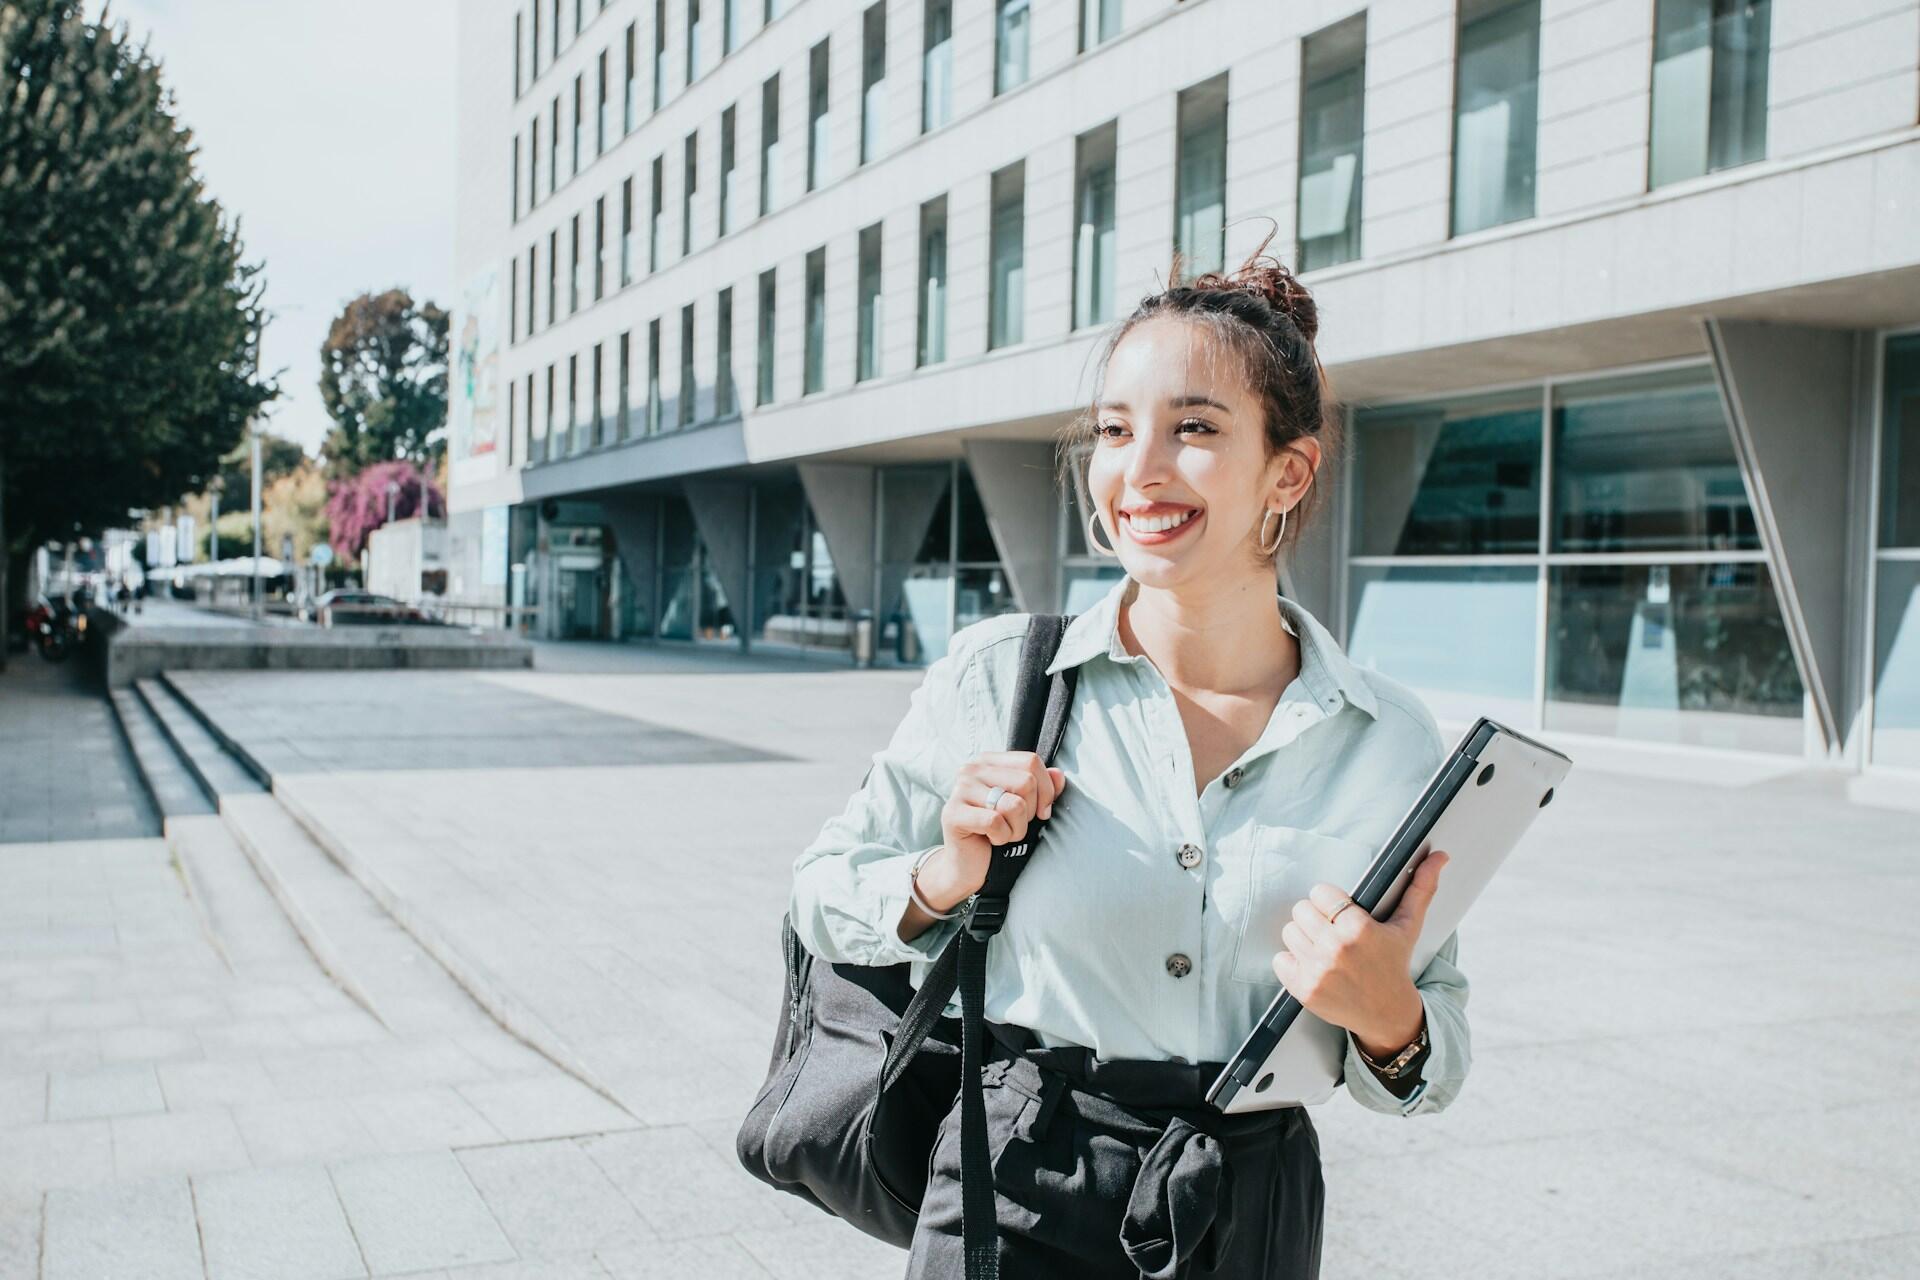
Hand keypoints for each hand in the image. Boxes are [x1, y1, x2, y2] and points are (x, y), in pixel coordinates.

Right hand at [919, 752, 1066, 912]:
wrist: (968, 866)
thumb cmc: (998, 833)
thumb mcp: (1027, 808)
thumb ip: (1043, 788)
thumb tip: (1058, 775)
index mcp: (989, 762)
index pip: (1030, 761)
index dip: (1046, 789)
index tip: (1043, 812)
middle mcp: (972, 770)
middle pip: (1026, 781)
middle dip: (1030, 813)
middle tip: (1015, 825)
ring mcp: (960, 790)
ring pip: (1014, 804)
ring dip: (1017, 829)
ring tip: (1003, 833)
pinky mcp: (953, 813)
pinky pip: (995, 822)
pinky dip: (1002, 837)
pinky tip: (991, 840)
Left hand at [1271, 850, 1449, 1054]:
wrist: (1387, 1014)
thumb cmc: (1394, 964)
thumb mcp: (1408, 926)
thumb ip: (1421, 888)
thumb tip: (1440, 855)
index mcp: (1359, 928)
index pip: (1320, 892)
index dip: (1329, 901)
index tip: (1340, 913)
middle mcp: (1336, 948)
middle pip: (1300, 910)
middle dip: (1315, 918)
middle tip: (1331, 931)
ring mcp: (1318, 971)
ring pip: (1289, 932)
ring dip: (1303, 938)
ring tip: (1323, 948)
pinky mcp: (1304, 990)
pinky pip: (1279, 959)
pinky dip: (1292, 962)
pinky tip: (1313, 966)